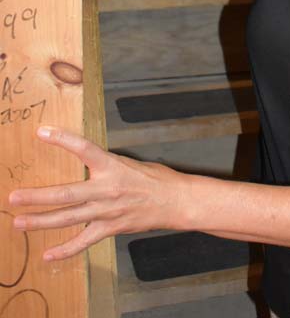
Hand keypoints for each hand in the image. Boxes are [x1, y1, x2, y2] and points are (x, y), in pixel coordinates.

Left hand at [8, 126, 187, 260]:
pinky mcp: (110, 228)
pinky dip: (65, 250)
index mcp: (113, 166)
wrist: (176, 201)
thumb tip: (84, 164)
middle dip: (37, 196)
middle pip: (66, 194)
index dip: (62, 139)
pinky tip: (48, 255)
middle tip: (14, 197)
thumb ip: (105, 165)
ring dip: (41, 222)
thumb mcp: (129, 162)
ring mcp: (107, 211)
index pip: (84, 149)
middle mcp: (107, 189)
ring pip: (68, 218)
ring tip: (19, 222)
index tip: (41, 132)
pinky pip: (84, 242)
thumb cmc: (155, 178)